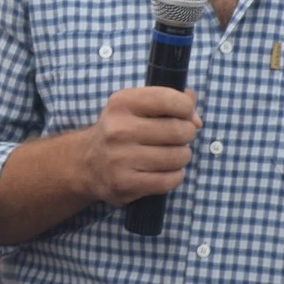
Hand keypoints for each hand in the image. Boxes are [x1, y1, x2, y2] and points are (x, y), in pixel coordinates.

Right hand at [76, 86, 197, 207]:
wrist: (87, 163)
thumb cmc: (122, 131)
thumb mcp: (137, 107)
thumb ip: (170, 102)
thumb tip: (196, 120)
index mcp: (122, 103)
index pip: (169, 99)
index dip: (186, 107)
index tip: (185, 114)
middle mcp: (118, 129)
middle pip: (178, 130)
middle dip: (188, 134)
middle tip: (180, 137)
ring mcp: (120, 158)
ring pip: (177, 157)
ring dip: (182, 156)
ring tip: (172, 154)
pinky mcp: (125, 183)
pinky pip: (168, 180)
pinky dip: (175, 176)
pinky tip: (167, 171)